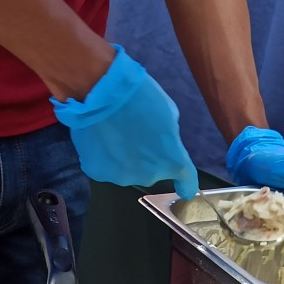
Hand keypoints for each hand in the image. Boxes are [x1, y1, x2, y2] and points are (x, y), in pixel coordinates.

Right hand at [51, 45, 197, 199]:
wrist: (101, 95)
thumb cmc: (141, 98)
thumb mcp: (169, 115)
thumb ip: (169, 140)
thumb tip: (161, 147)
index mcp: (172, 161)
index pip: (187, 184)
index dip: (186, 184)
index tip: (185, 188)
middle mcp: (148, 176)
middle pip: (151, 172)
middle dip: (148, 159)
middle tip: (137, 136)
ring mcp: (120, 177)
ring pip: (127, 171)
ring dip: (125, 158)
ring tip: (115, 134)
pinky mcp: (97, 173)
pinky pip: (106, 167)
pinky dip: (105, 157)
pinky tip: (101, 139)